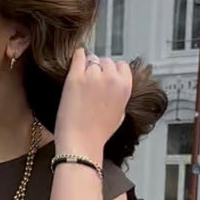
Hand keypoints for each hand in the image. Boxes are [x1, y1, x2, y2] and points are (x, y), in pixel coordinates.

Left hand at [53, 50, 132, 166]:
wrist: (81, 143)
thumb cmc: (98, 134)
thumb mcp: (120, 114)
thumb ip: (120, 96)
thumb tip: (115, 87)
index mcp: (125, 87)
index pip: (122, 66)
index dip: (113, 71)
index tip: (106, 76)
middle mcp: (111, 78)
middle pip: (106, 61)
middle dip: (100, 69)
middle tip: (91, 81)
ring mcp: (93, 76)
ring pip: (92, 60)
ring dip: (87, 67)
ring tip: (82, 81)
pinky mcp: (75, 77)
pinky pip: (78, 56)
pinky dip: (77, 56)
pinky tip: (76, 57)